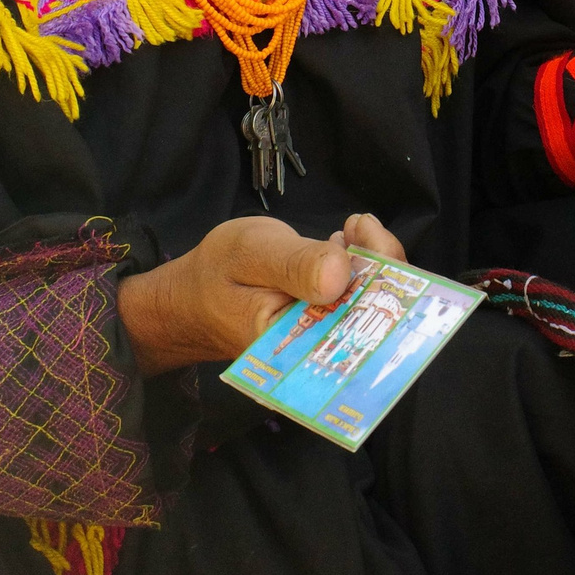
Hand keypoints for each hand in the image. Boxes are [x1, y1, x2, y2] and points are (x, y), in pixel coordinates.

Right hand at [118, 212, 404, 375]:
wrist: (192, 298)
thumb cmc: (216, 274)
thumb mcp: (251, 255)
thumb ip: (295, 265)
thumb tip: (342, 274)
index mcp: (301, 346)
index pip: (362, 320)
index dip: (381, 275)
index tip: (363, 229)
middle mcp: (321, 349)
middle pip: (376, 312)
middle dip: (382, 264)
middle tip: (358, 225)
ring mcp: (325, 335)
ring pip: (370, 302)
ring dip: (371, 262)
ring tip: (352, 228)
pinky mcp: (324, 321)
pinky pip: (355, 297)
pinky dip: (358, 266)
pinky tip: (345, 243)